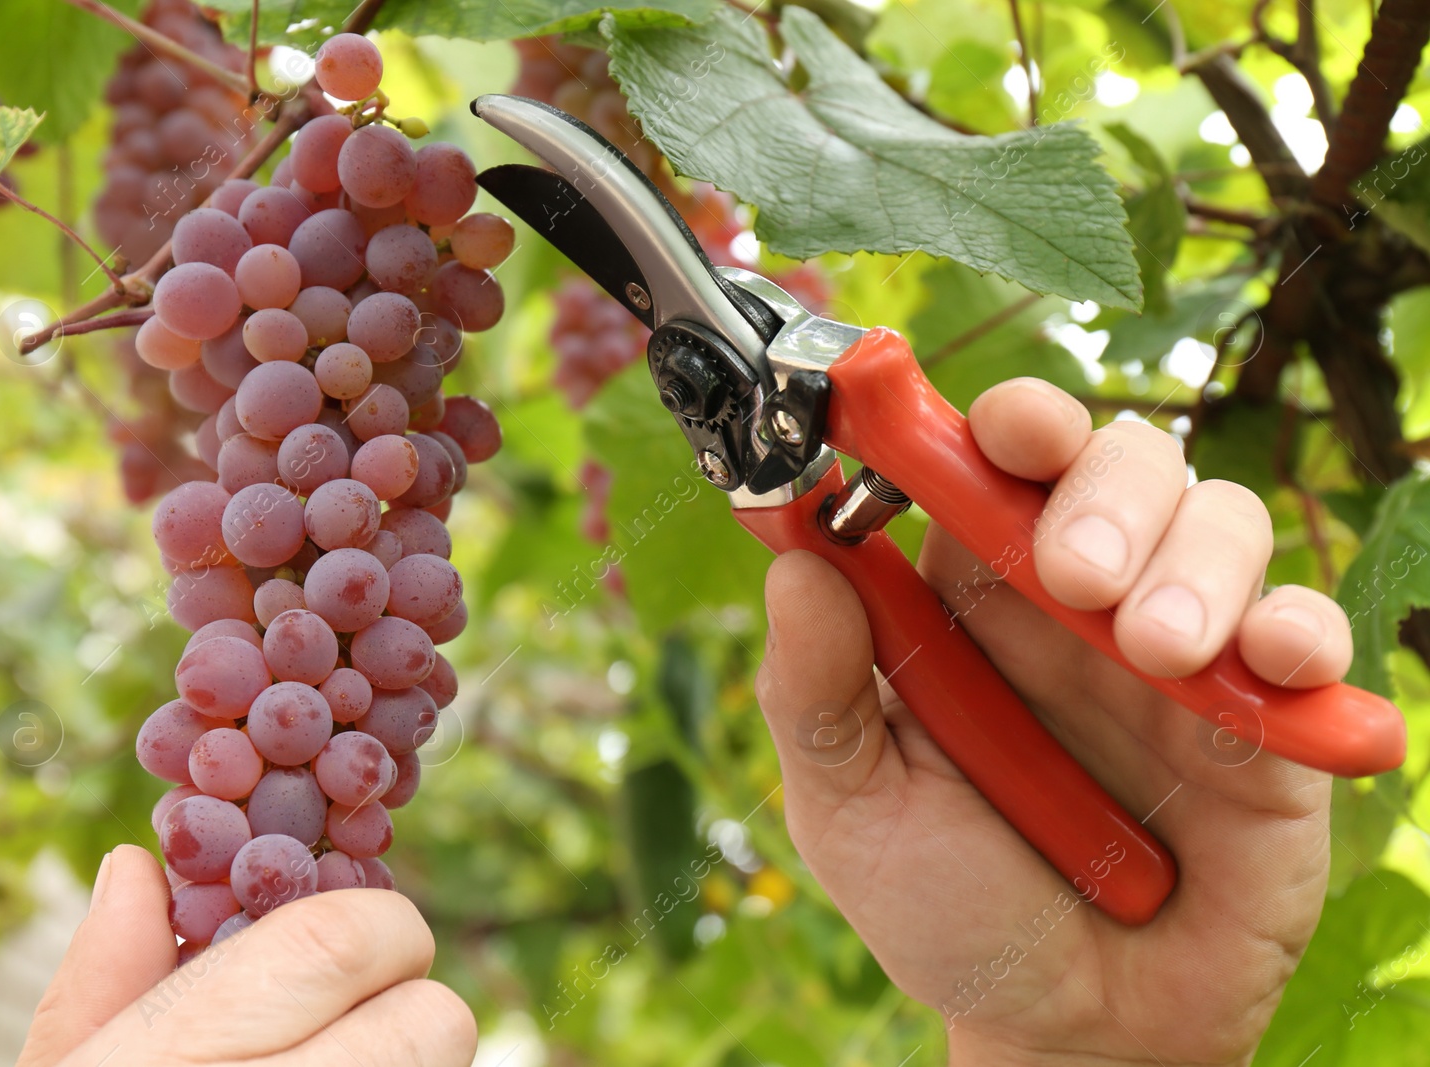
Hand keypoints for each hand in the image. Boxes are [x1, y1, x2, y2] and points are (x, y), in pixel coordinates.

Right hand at [17, 845, 476, 1066]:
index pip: (341, 939)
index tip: (343, 933)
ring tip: (334, 1056)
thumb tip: (137, 866)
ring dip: (407, 1055)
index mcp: (190, 1055)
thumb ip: (100, 978)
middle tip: (350, 1016)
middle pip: (439, 1020)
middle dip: (409, 1001)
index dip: (367, 922)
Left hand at [756, 378, 1346, 1065]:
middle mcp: (1074, 604)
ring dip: (1192, 563)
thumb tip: (794, 563)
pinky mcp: (1265, 718)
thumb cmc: (947, 906)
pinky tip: (1264, 666)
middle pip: (1119, 462)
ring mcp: (1176, 650)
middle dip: (1105, 492)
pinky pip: (1305, 631)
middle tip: (1075, 579)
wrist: (1070, 1028)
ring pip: (1217, 520)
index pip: (995, 466)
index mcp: (968, 601)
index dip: (1008, 424)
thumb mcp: (850, 812)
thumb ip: (815, 694)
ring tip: (1154, 653)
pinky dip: (1297, 628)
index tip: (1005, 431)